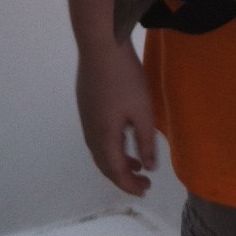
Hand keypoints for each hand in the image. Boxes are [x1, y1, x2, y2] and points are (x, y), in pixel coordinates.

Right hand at [76, 40, 155, 195]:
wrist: (101, 45)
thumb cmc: (125, 78)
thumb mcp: (142, 111)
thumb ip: (146, 141)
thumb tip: (149, 167)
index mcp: (104, 137)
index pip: (115, 171)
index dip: (130, 185)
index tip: (145, 190)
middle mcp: (90, 132)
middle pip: (104, 164)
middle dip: (123, 176)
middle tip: (143, 181)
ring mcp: (86, 117)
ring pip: (99, 150)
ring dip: (116, 161)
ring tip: (136, 162)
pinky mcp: (86, 104)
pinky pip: (97, 136)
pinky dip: (111, 145)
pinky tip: (123, 135)